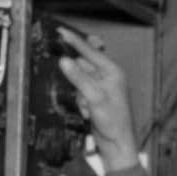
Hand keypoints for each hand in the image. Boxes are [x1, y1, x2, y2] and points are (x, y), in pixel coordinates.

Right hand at [55, 28, 138, 170]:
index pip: (90, 51)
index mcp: (112, 71)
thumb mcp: (94, 97)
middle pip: (82, 67)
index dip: (74, 41)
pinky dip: (81, 103)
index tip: (60, 31)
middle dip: (77, 81)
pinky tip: (88, 114)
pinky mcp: (95, 98)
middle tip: (83, 95)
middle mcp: (108, 77)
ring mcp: (101, 88)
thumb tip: (63, 60)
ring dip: (79, 96)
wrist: (117, 144)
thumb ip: (78, 77)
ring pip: (79, 81)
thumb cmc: (113, 121)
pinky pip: (80, 93)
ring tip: (89, 109)